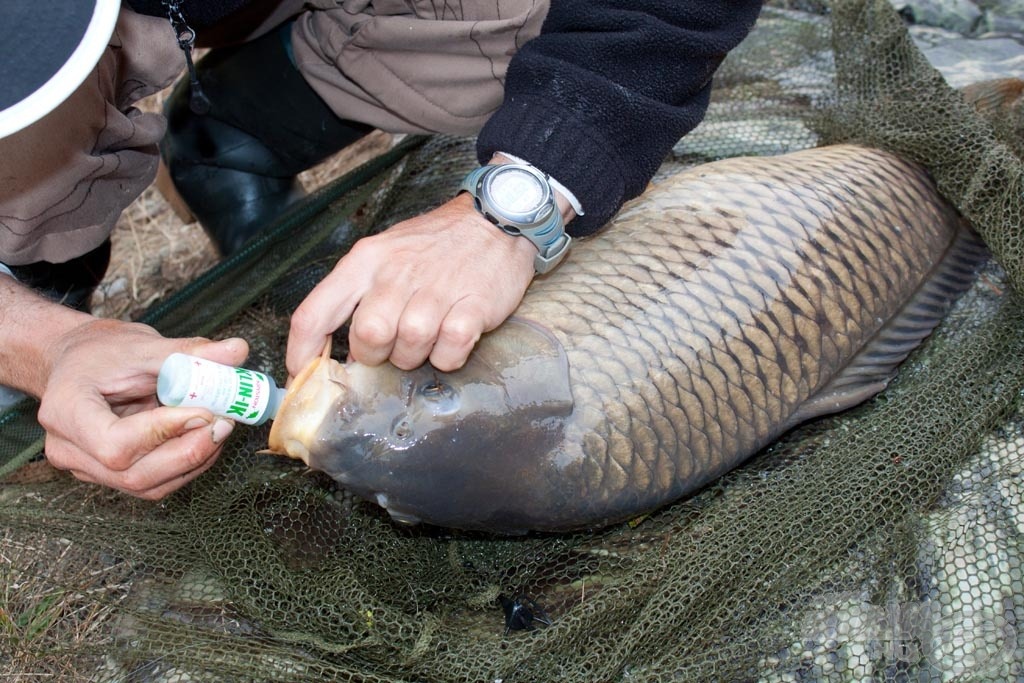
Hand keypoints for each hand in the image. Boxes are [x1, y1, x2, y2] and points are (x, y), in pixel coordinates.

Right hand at [32, 316, 248, 498]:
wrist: (78, 364)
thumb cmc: (101, 352)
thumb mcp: (142, 345)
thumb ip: (188, 352)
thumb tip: (238, 351)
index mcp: (65, 412)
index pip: (114, 443)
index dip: (164, 432)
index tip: (204, 411)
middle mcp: (68, 449)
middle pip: (133, 474)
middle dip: (189, 451)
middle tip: (225, 422)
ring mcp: (86, 467)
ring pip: (147, 485)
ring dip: (194, 461)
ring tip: (219, 427)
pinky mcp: (108, 475)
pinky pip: (152, 483)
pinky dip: (186, 465)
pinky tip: (205, 439)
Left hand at [287, 192, 535, 375]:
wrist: (495, 217)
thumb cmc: (435, 243)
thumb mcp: (384, 252)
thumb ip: (358, 295)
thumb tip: (339, 350)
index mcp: (365, 260)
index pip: (314, 313)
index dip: (302, 353)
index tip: (305, 375)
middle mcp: (395, 273)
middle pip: (366, 337)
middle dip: (376, 355)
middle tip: (391, 347)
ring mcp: (437, 288)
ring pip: (409, 347)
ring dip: (416, 355)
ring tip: (427, 338)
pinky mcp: (474, 304)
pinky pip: (450, 350)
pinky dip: (449, 357)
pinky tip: (452, 341)